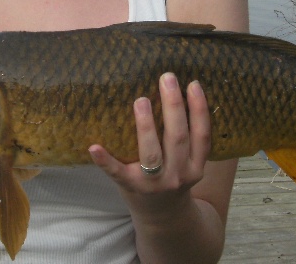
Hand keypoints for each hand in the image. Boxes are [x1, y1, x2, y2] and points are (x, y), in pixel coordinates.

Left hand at [88, 73, 210, 212]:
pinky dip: (105, 160)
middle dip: (173, 106)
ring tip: (141, 100)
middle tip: (167, 78)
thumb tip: (177, 91)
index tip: (193, 83)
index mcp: (195, 165)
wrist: (162, 218)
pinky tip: (94, 146)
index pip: (201, 134)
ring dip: (146, 126)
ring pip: (151, 154)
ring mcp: (154, 184)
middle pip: (177, 137)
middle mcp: (178, 175)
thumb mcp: (189, 162)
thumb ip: (187, 137)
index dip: (199, 109)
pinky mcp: (130, 187)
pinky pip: (117, 173)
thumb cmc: (173, 178)